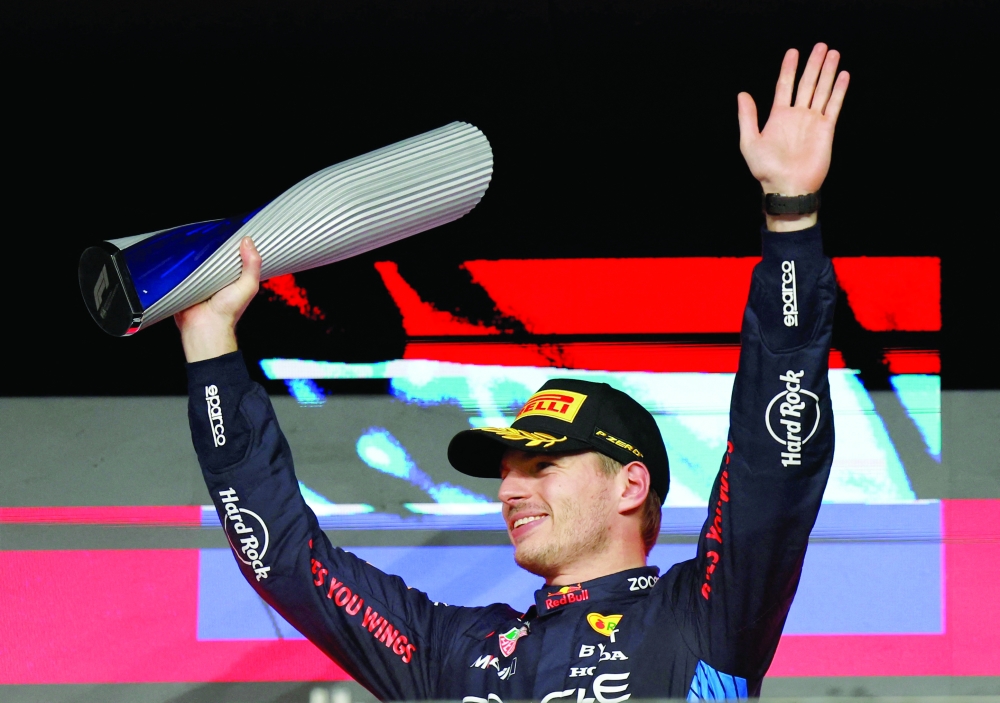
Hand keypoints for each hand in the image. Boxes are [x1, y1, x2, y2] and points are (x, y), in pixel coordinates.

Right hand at [174, 237, 260, 362]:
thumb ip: (252, 265)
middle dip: (212, 248)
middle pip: (213, 256)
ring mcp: (199, 280)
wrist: (205, 326)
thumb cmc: (227, 311)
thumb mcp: (247, 286)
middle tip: (212, 241)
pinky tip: (185, 261)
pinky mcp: (184, 283)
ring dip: (195, 256)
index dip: (232, 245)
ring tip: (197, 249)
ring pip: (196, 261)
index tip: (231, 235)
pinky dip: (182, 265)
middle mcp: (216, 278)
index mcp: (232, 278)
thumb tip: (248, 242)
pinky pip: (182, 270)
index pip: (233, 256)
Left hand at [738, 44, 849, 229]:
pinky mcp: (826, 129)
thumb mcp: (750, 142)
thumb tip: (742, 94)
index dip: (789, 68)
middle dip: (813, 64)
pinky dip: (839, 91)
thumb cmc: (766, 170)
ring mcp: (812, 121)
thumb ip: (748, 117)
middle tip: (820, 45)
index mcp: (778, 116)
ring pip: (821, 90)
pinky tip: (843, 76)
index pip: (784, 85)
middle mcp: (797, 115)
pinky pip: (834, 106)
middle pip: (806, 83)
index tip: (793, 51)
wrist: (787, 187)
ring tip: (833, 53)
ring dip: (827, 72)